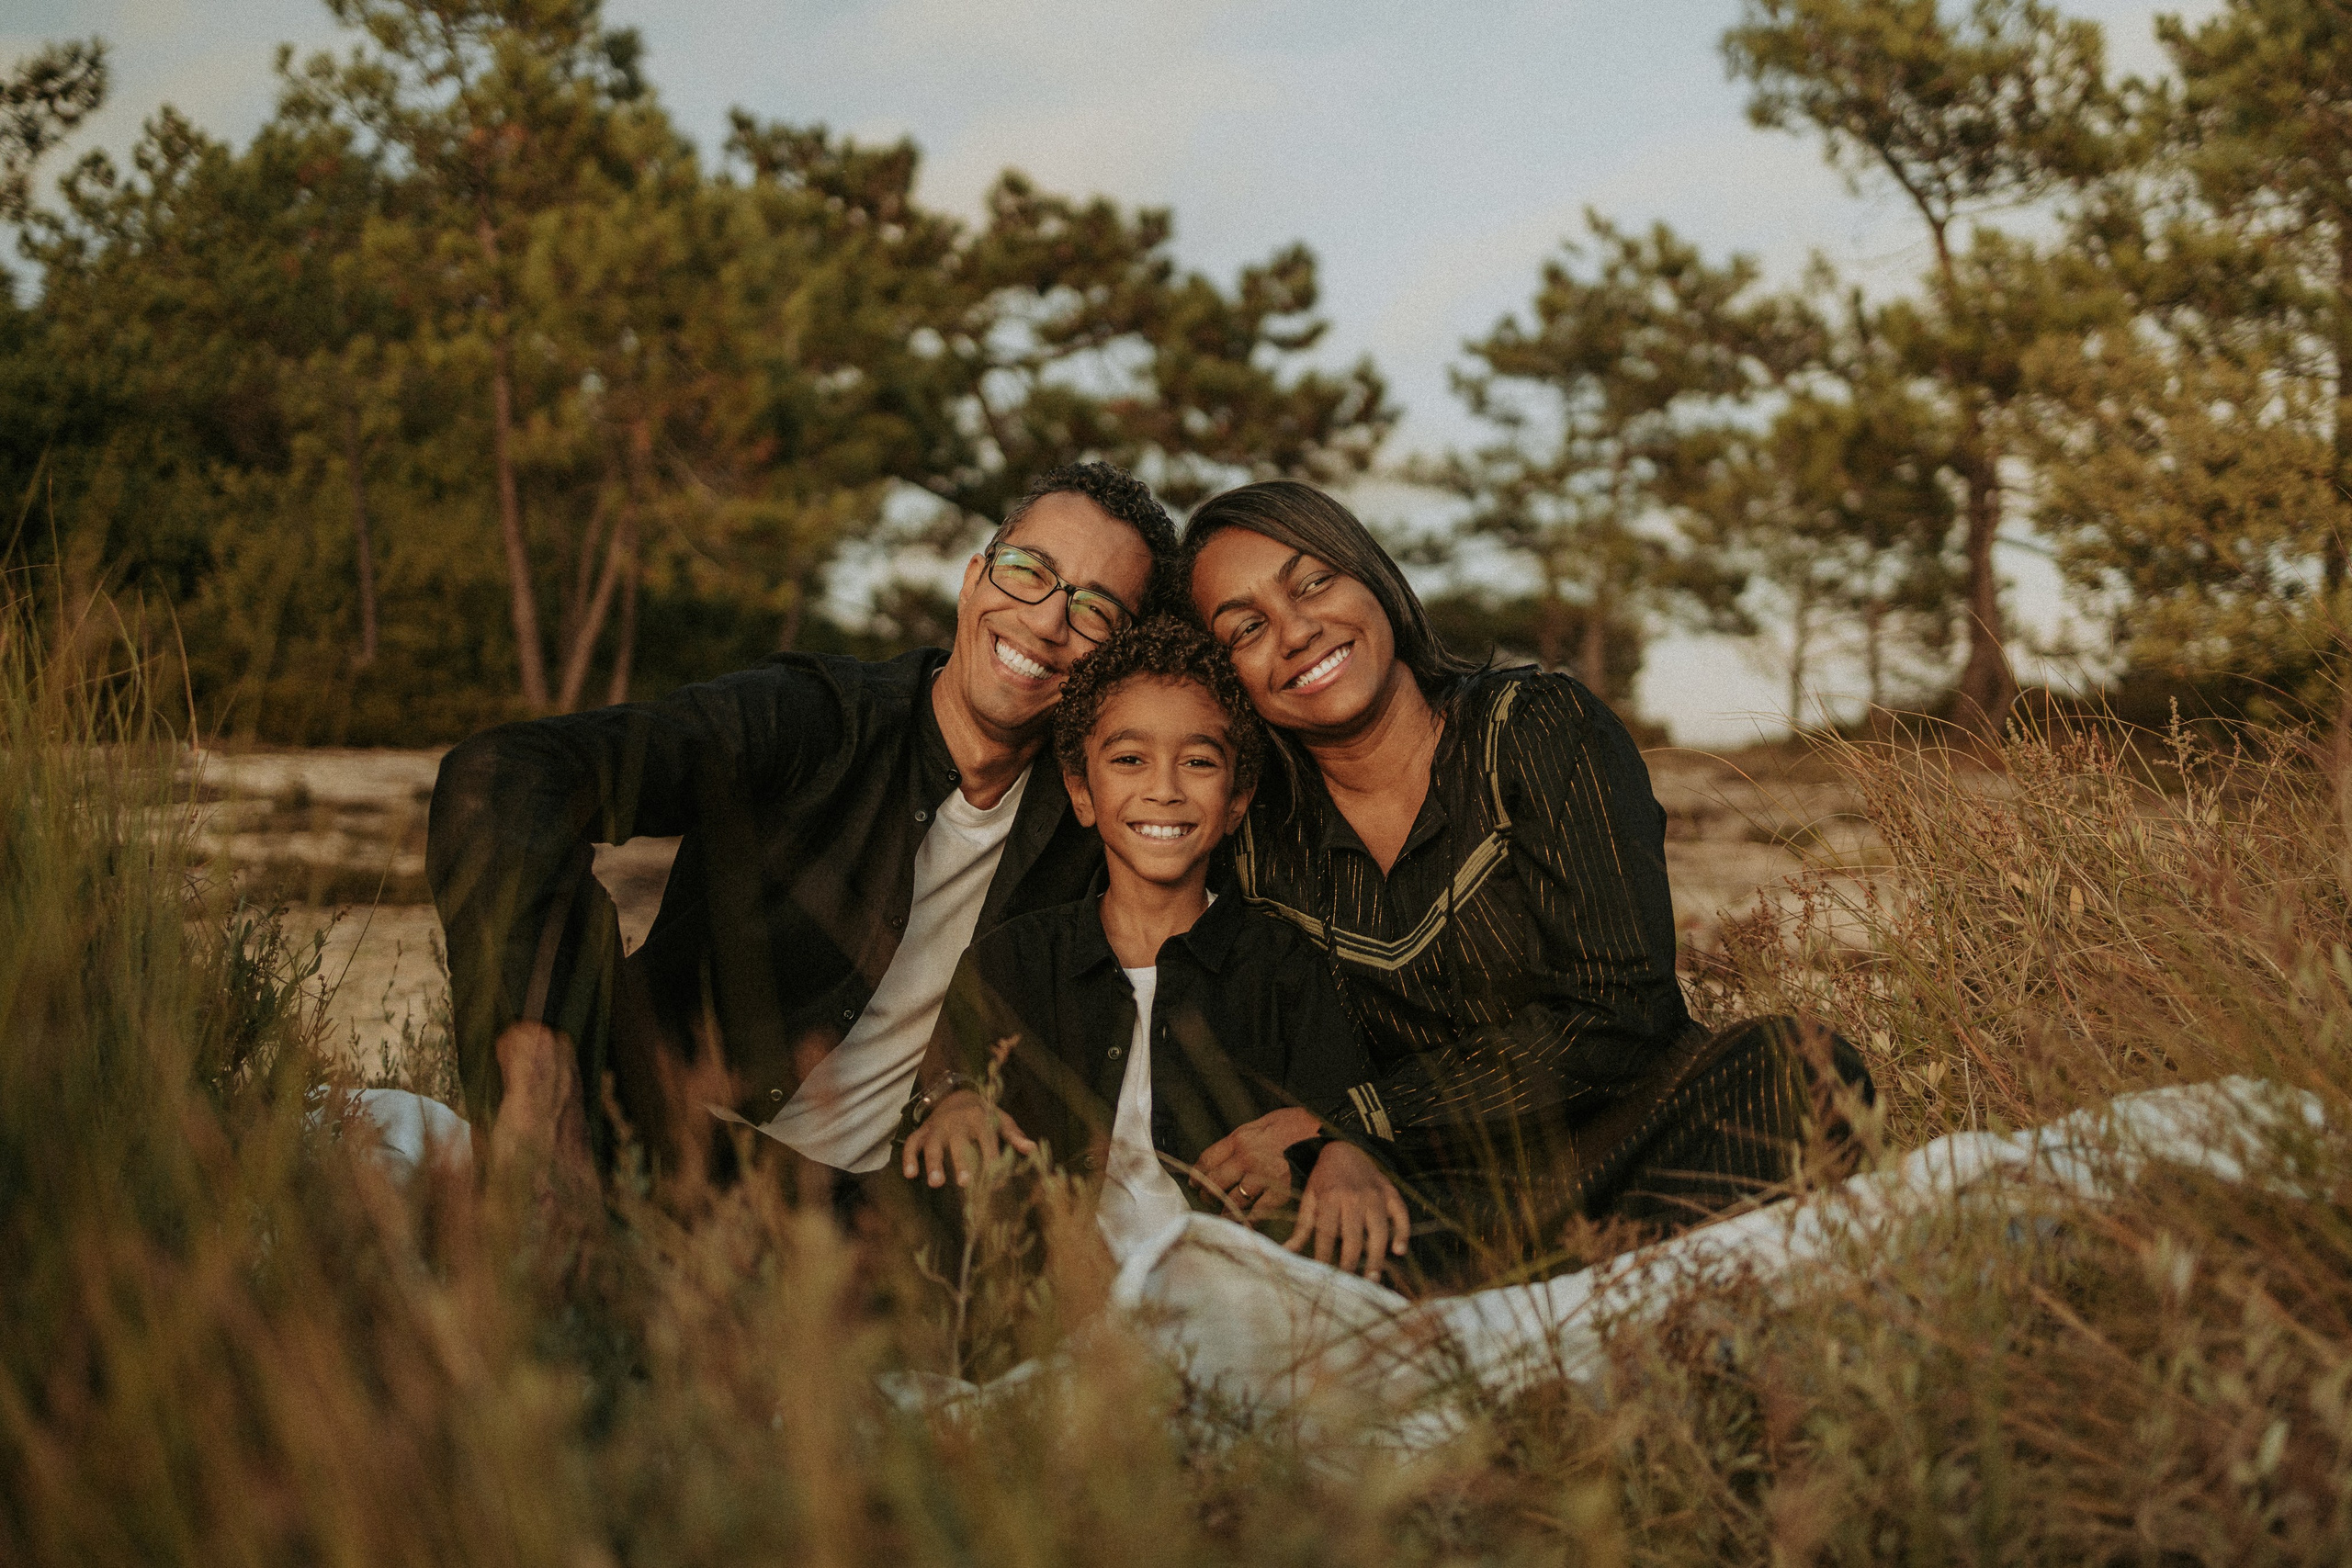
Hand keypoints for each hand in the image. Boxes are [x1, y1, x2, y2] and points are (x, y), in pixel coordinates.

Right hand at [900, 1090, 1035, 1187]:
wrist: (955, 1094)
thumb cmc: (982, 1113)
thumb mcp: (1000, 1119)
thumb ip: (1014, 1135)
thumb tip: (1032, 1149)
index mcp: (979, 1118)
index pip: (987, 1140)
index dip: (992, 1160)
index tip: (997, 1183)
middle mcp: (956, 1122)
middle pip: (957, 1142)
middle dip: (960, 1162)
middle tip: (965, 1183)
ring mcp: (937, 1127)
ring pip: (932, 1144)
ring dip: (933, 1163)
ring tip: (936, 1183)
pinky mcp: (923, 1131)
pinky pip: (912, 1143)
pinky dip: (908, 1157)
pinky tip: (910, 1175)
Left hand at [1192, 1106, 1321, 1217]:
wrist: (1322, 1129)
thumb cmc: (1294, 1123)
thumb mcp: (1261, 1124)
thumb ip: (1242, 1140)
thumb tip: (1226, 1155)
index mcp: (1239, 1138)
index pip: (1207, 1159)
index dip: (1197, 1174)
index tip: (1195, 1182)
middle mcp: (1246, 1157)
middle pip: (1215, 1181)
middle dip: (1208, 1194)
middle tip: (1208, 1200)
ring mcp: (1261, 1174)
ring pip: (1233, 1198)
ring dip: (1226, 1209)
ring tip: (1225, 1213)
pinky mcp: (1279, 1189)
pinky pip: (1257, 1211)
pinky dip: (1249, 1220)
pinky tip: (1245, 1223)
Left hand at [1285, 1142, 1409, 1280]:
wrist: (1346, 1147)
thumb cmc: (1324, 1179)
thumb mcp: (1309, 1198)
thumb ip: (1302, 1228)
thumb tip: (1287, 1253)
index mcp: (1330, 1197)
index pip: (1327, 1232)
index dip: (1324, 1255)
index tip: (1322, 1275)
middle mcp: (1353, 1196)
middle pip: (1353, 1235)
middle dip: (1351, 1262)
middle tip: (1349, 1283)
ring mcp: (1375, 1194)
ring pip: (1379, 1230)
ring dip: (1377, 1256)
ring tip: (1373, 1278)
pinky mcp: (1390, 1192)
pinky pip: (1401, 1214)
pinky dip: (1402, 1232)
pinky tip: (1399, 1250)